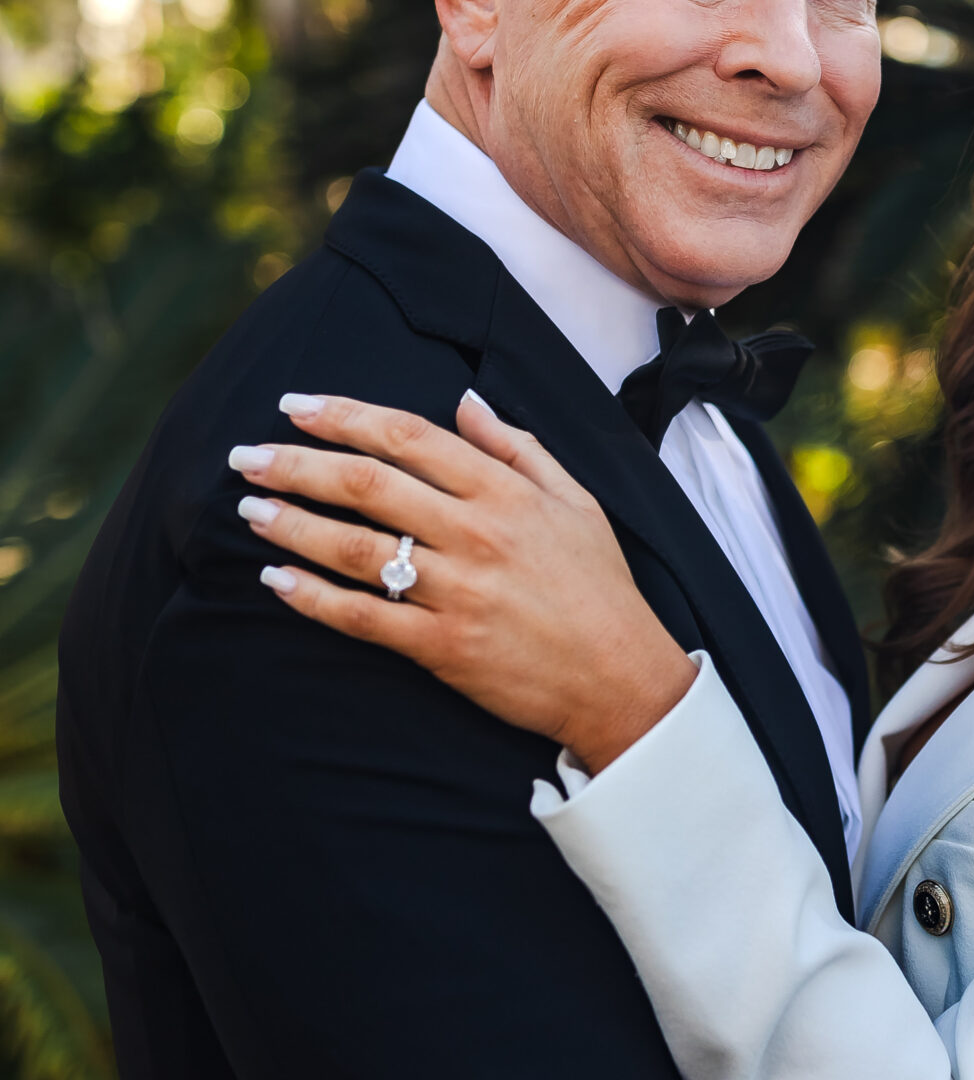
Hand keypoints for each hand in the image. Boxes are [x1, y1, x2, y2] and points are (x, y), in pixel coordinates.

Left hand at [228, 391, 695, 770]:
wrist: (621, 678)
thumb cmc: (600, 587)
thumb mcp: (576, 501)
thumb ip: (518, 447)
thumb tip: (464, 401)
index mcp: (505, 492)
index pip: (407, 436)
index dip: (343, 416)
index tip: (294, 406)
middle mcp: (476, 535)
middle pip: (366, 484)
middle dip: (296, 465)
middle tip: (246, 458)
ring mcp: (457, 593)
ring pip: (354, 548)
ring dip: (292, 525)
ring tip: (249, 511)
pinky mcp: (442, 647)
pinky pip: (362, 618)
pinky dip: (312, 599)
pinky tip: (277, 581)